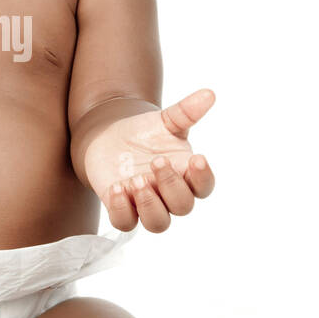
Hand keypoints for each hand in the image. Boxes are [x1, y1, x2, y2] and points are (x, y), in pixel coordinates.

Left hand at [84, 88, 215, 232]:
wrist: (109, 138)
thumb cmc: (144, 134)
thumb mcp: (164, 121)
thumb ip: (186, 112)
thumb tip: (209, 94)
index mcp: (186, 175)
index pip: (204, 187)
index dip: (203, 177)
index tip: (197, 159)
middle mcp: (169, 194)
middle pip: (182, 206)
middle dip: (172, 186)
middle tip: (157, 161)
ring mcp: (146, 204)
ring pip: (157, 223)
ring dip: (150, 204)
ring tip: (137, 180)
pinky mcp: (122, 208)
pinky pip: (125, 222)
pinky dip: (122, 210)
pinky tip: (117, 188)